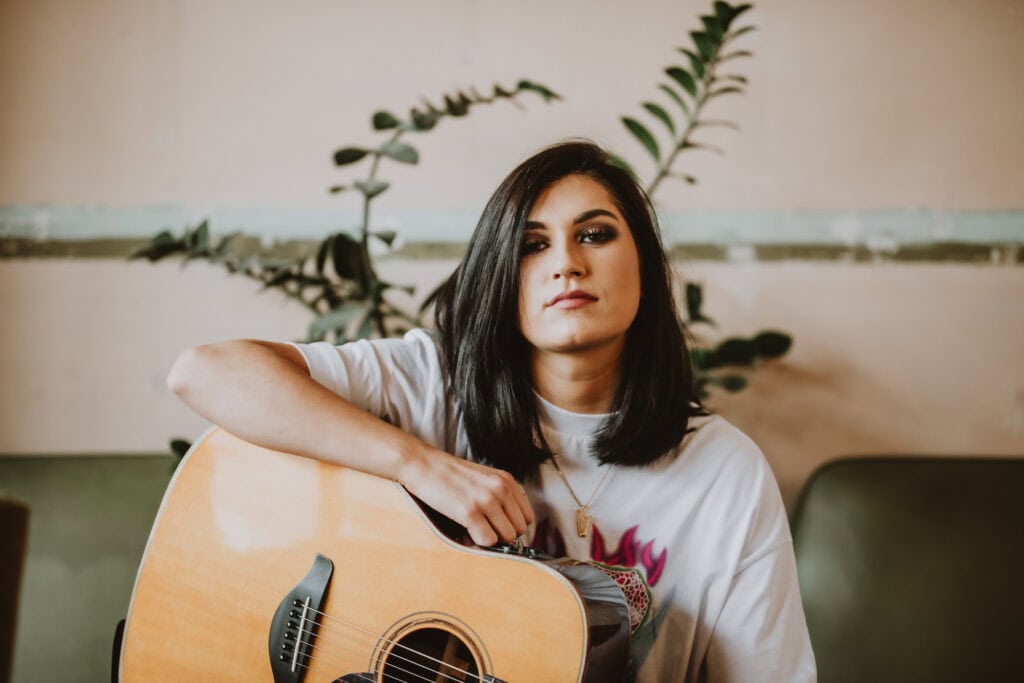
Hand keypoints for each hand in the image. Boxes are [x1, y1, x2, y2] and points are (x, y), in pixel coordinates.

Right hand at [399, 449, 534, 546]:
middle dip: (502, 534)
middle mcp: (501, 489)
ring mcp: (486, 500)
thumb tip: (511, 528)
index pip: (527, 517)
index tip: (497, 526)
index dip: (512, 526)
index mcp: (507, 480)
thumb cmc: (450, 475)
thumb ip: (501, 496)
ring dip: (490, 538)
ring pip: (506, 537)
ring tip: (474, 528)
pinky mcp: (470, 512)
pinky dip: (478, 541)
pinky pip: (488, 541)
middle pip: (518, 530)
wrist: (423, 465)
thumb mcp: (484, 478)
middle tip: (483, 528)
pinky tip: (466, 530)